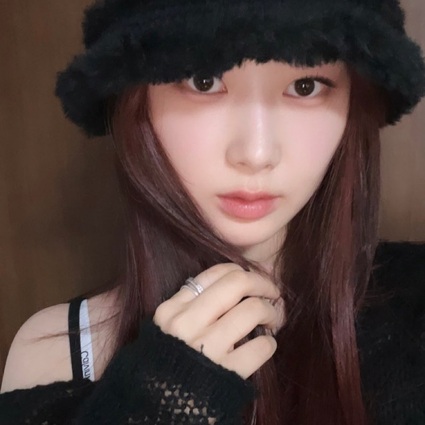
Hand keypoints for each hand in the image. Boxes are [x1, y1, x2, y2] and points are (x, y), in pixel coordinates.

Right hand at [153, 264, 284, 378]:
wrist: (159, 413)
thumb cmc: (169, 365)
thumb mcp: (168, 329)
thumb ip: (192, 306)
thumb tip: (235, 285)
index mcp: (172, 309)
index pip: (215, 273)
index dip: (243, 272)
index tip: (253, 280)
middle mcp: (186, 324)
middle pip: (237, 284)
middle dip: (263, 283)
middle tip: (272, 293)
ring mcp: (206, 348)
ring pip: (253, 310)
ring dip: (271, 312)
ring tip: (272, 320)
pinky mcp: (226, 374)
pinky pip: (261, 347)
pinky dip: (269, 343)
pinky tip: (265, 345)